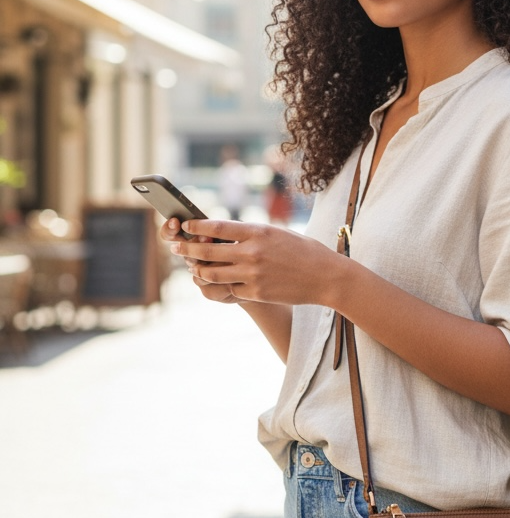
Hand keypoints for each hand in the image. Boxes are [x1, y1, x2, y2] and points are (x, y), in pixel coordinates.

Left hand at [169, 219, 340, 306]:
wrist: (326, 277)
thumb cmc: (305, 251)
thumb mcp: (278, 233)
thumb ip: (253, 234)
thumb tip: (226, 233)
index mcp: (258, 231)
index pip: (217, 227)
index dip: (197, 226)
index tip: (185, 225)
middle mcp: (252, 252)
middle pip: (208, 251)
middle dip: (187, 249)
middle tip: (176, 247)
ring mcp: (253, 274)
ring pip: (213, 273)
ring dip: (200, 270)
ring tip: (194, 267)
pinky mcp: (257, 292)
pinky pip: (232, 289)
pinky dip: (227, 285)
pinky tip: (225, 282)